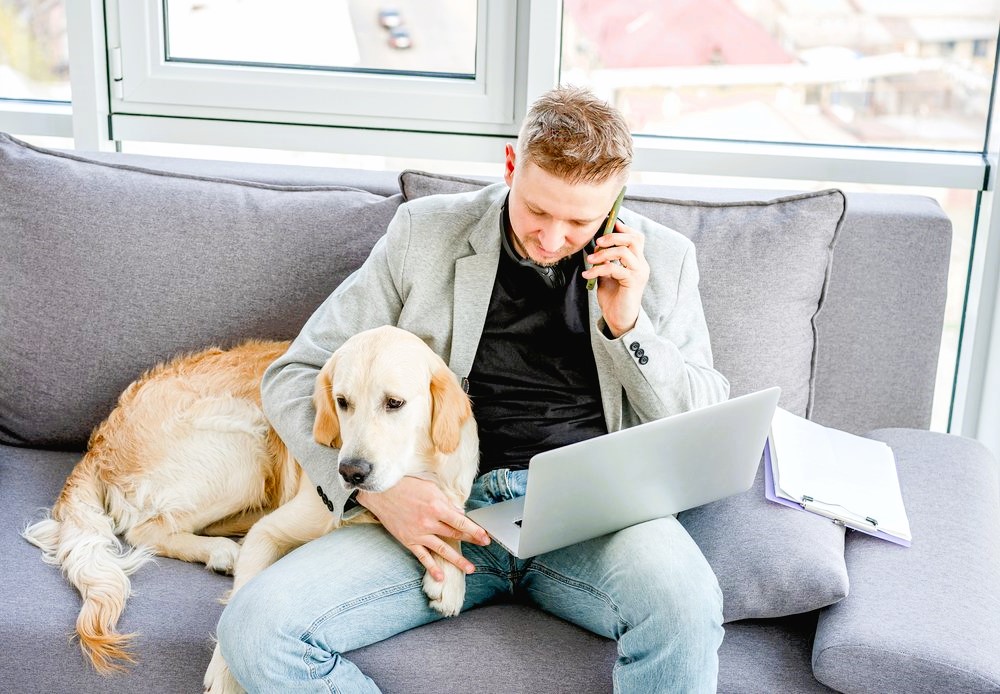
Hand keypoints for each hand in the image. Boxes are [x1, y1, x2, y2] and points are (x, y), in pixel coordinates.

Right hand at [356, 476, 489, 580]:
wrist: (380, 493)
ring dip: (458, 560)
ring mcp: (419, 534)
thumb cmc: (405, 486)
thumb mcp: (430, 488)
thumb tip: (459, 513)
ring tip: (470, 568)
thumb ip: (446, 501)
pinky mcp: (408, 541)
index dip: (475, 530)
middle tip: (484, 545)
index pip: (461, 522)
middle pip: (455, 535)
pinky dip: (432, 567)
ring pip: (443, 549)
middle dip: (472, 540)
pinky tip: (440, 576)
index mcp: (437, 507)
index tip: (485, 536)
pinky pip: (422, 557)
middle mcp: (429, 522)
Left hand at [582, 220, 649, 336]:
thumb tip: (596, 246)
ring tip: (590, 261)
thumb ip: (606, 259)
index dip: (623, 228)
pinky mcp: (633, 282)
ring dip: (603, 253)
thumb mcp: (607, 273)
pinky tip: (588, 275)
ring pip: (624, 251)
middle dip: (613, 236)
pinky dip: (598, 269)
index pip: (636, 237)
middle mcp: (641, 265)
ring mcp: (639, 273)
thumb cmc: (613, 297)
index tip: (609, 223)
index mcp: (637, 260)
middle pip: (633, 239)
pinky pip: (614, 268)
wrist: (617, 318)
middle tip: (597, 243)